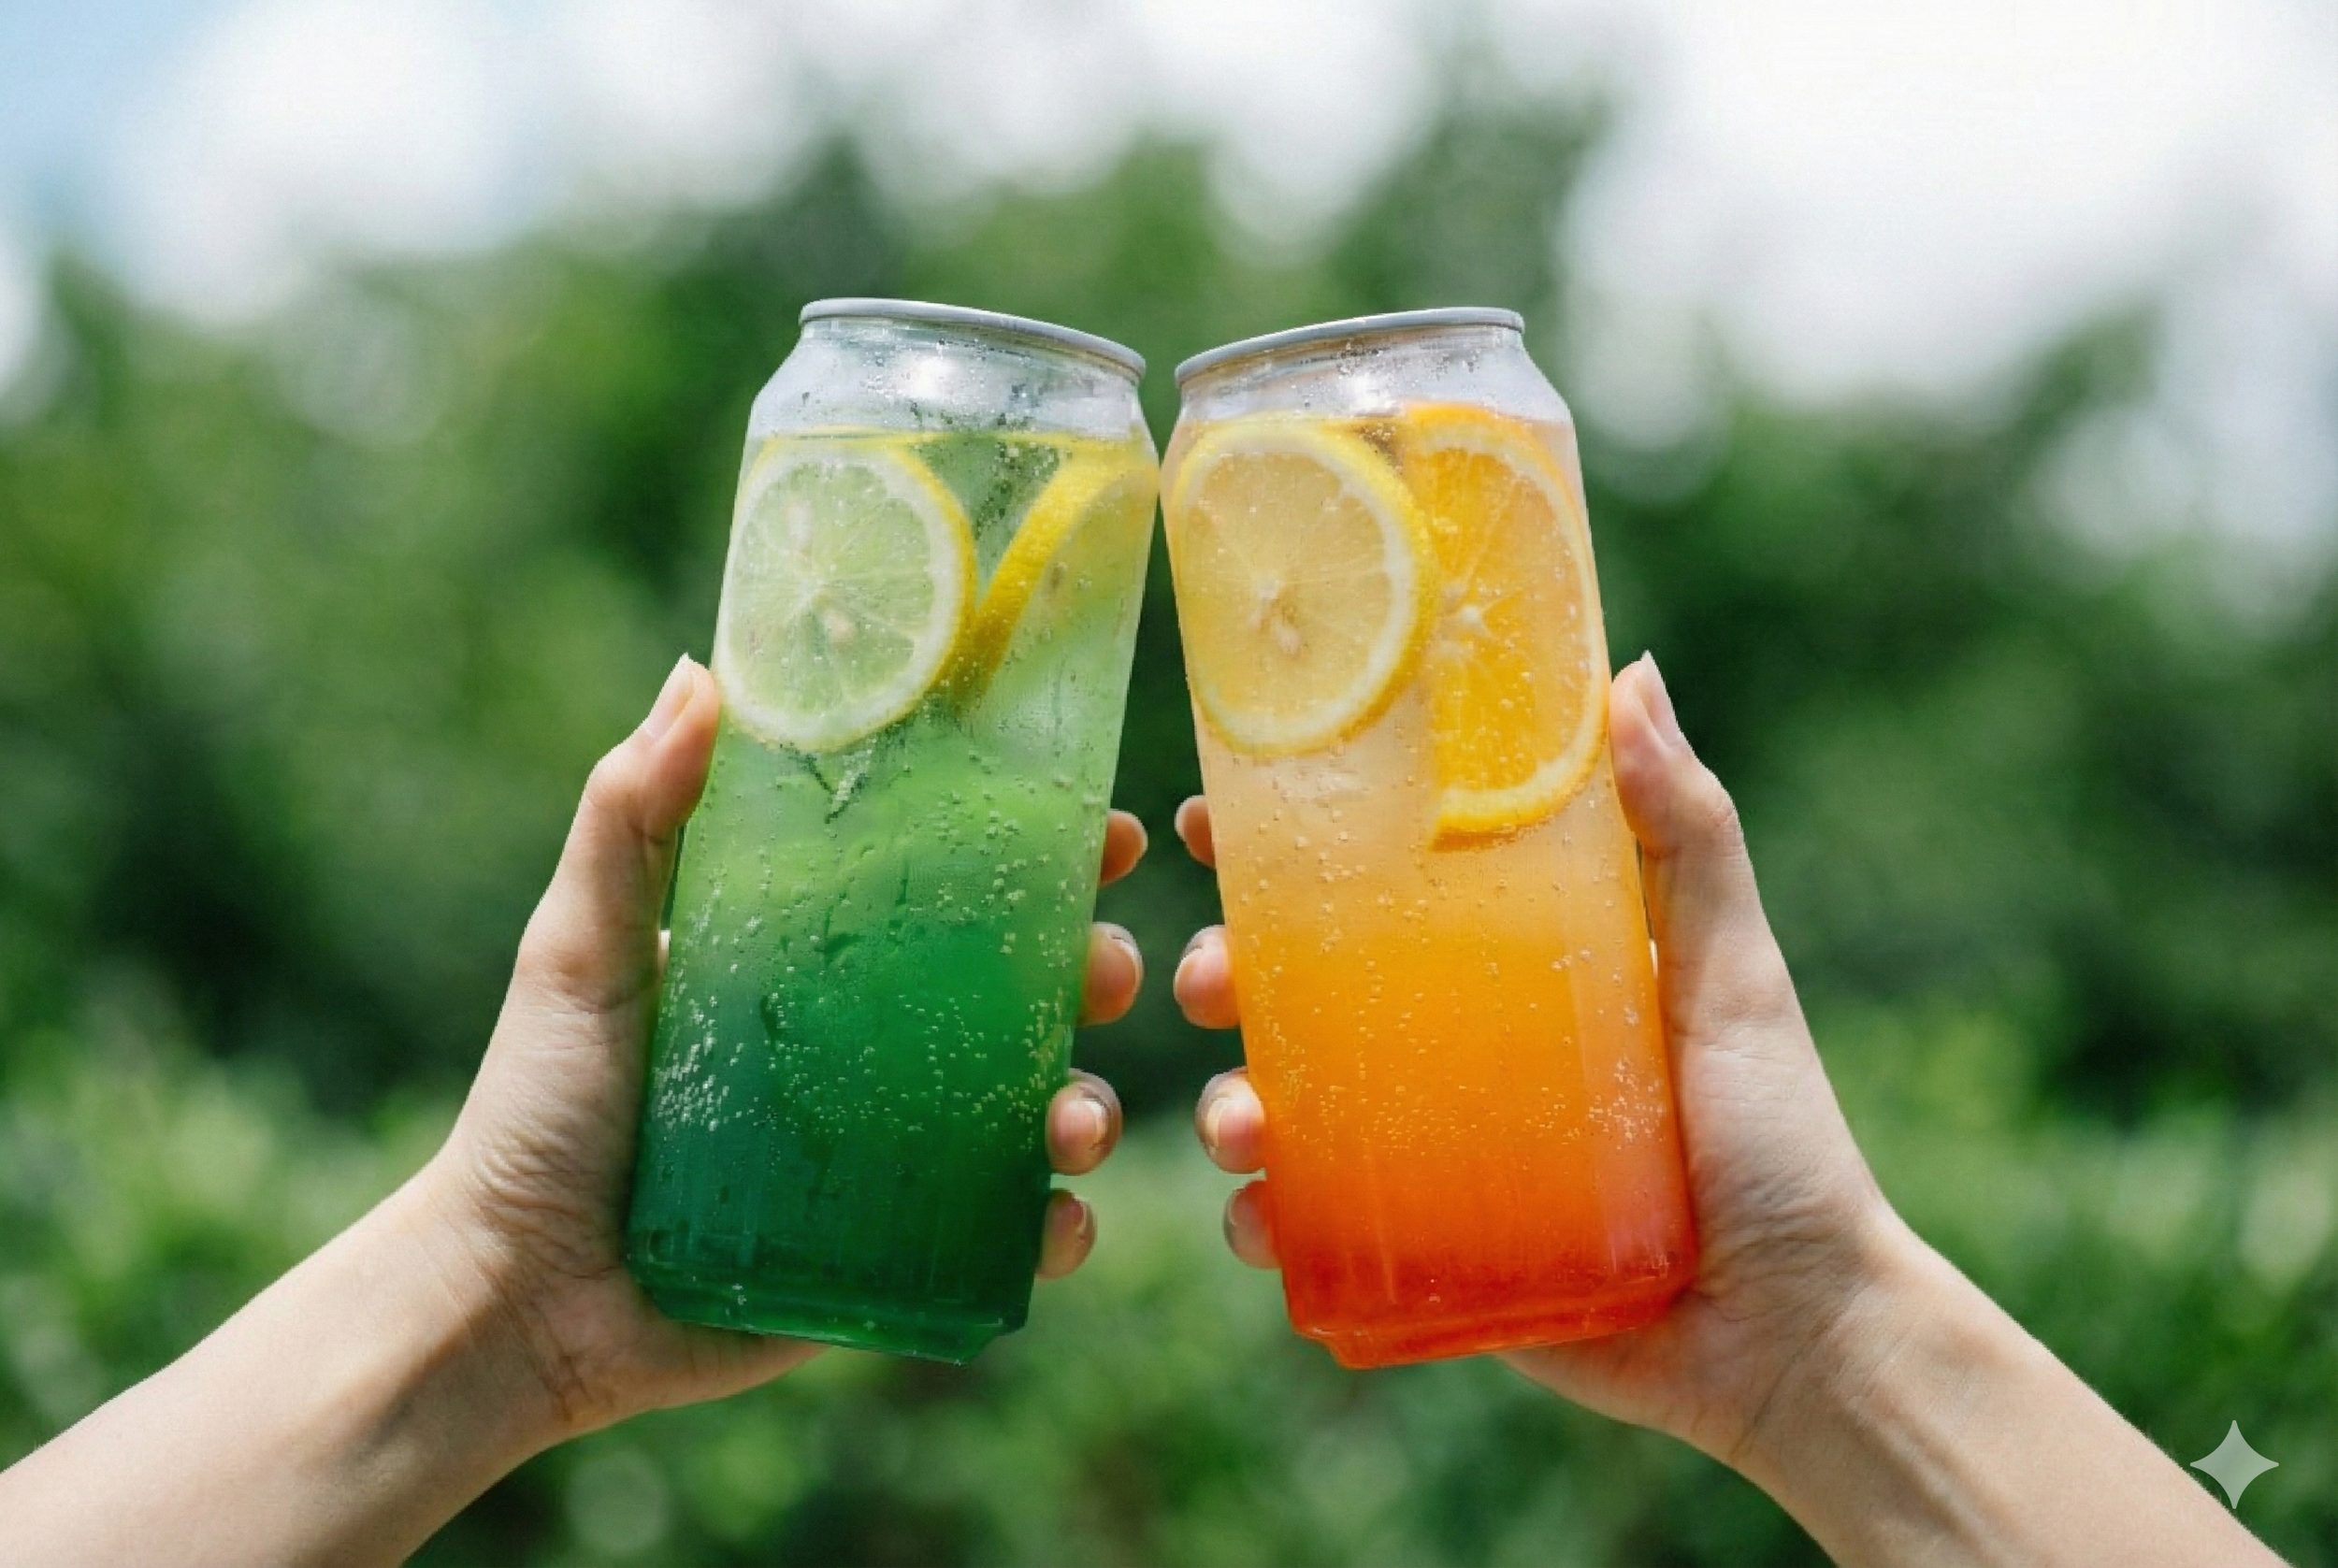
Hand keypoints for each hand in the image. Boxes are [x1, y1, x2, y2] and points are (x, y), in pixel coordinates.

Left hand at [423, 656, 1144, 1439]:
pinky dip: (1054, 1229)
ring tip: (1077, 1120)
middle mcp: (871, 1049)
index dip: (1040, 851)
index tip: (1101, 826)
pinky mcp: (894, 1257)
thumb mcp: (581, 946)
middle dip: (1094, 972)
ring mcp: (893, 1156)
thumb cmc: (538, 1107)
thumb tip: (704, 673)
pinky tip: (1058, 1221)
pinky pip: (1004, 1240)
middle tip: (1111, 969)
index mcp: (818, 962)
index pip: (952, 887)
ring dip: (1088, 1105)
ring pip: (1033, 1113)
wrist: (514, 1296)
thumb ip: (632, 815)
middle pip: (1023, 994)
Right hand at [1178, 653, 1898, 1464]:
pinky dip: (1266, 1219)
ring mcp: (1433, 1156)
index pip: (1377, 884)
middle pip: (1302, 993)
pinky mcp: (1428, 1258)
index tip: (1213, 813)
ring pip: (1288, 1110)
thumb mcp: (1731, 973)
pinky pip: (1317, 1232)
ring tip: (1237, 1119)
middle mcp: (1457, 1052)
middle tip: (1204, 979)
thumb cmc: (1778, 1140)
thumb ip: (1688, 835)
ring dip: (1229, 1102)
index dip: (1285, 846)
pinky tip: (1258, 1214)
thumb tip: (1628, 677)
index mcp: (1512, 966)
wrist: (1795, 1334)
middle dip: (1225, 974)